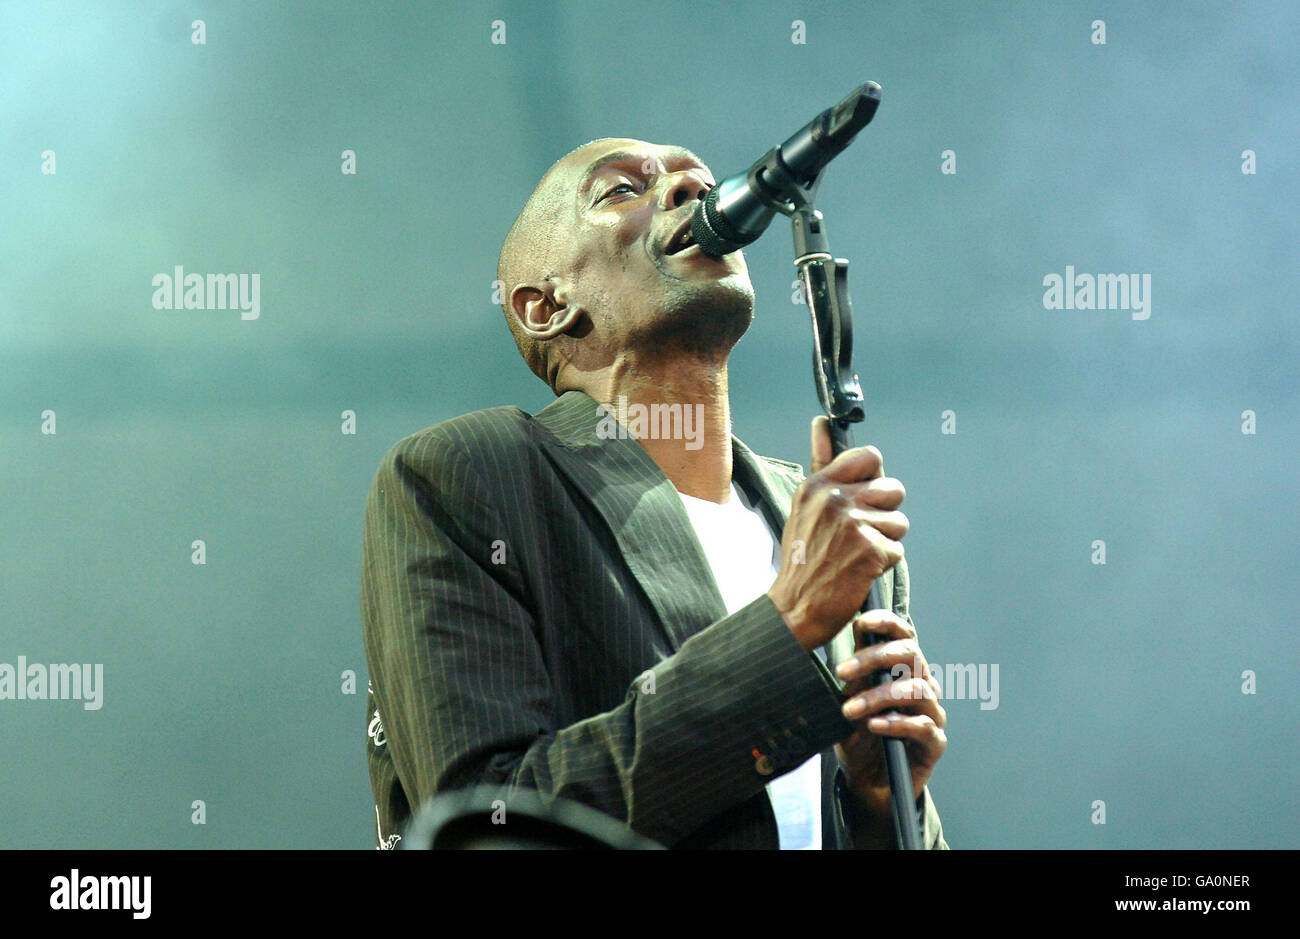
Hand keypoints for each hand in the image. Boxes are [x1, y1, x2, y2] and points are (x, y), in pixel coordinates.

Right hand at [768, 415, 907, 650]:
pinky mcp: (871, 550)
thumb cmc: (802, 558)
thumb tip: (822, 422)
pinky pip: (897, 549)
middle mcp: (836, 499)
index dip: (874, 476)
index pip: (869, 456)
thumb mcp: (803, 505)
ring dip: (885, 540)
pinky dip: (883, 563)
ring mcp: (854, 524)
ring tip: (857, 553)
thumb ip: (822, 463)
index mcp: (819, 484)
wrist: (795, 608)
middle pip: (893, 488)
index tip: (864, 494)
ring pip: (899, 521)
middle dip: (884, 512)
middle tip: (860, 532)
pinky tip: (859, 570)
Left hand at [833, 609, 946, 821]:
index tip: (862, 622)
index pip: (903, 636)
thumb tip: (844, 635)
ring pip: (916, 691)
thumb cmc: (859, 736)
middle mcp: (923, 686)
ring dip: (878, 697)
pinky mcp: (935, 742)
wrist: (867, 781)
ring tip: (850, 710)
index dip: (886, 623)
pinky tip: (874, 725)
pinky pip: (922, 726)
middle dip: (875, 658)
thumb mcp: (848, 700)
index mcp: (904, 670)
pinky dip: (895, 723)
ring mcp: (932, 713)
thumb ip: (852, 673)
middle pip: (912, 656)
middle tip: (843, 672)